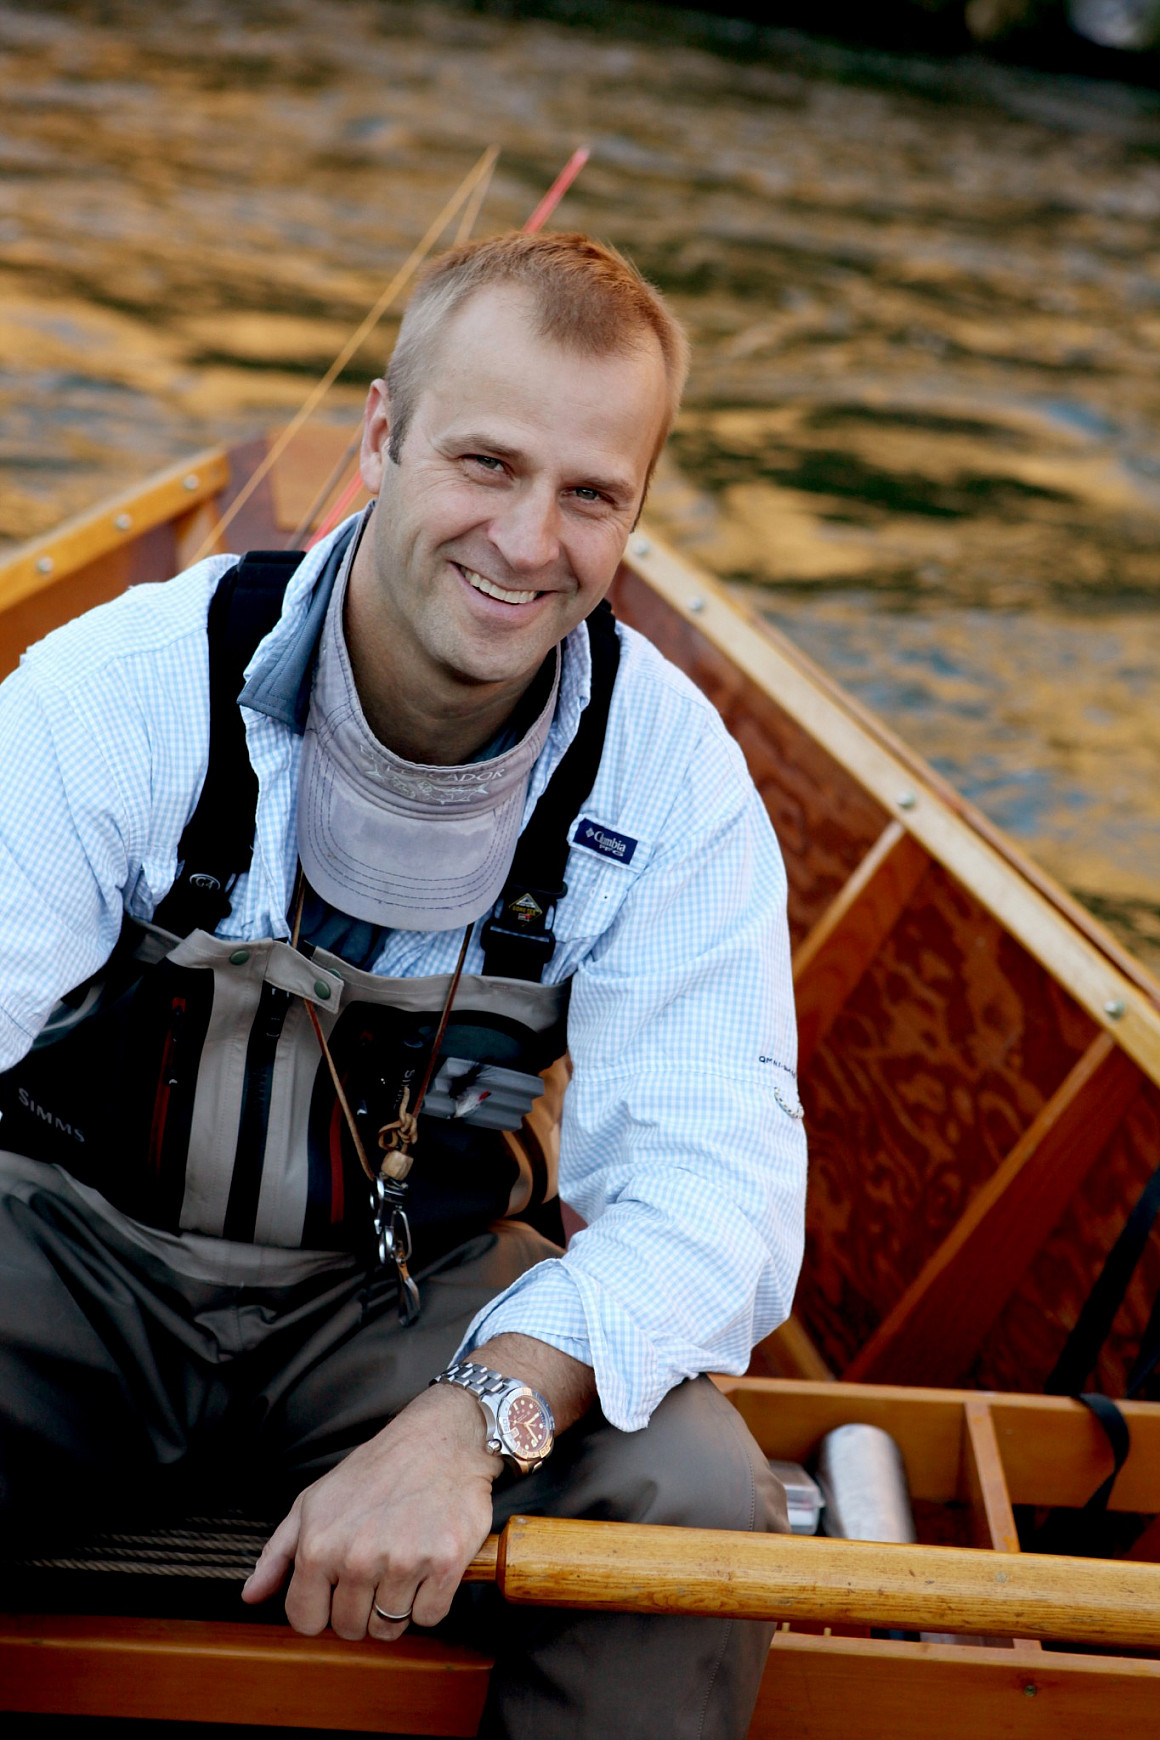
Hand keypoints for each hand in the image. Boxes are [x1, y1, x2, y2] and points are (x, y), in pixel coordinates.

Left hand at [241, 1383, 499, 1640]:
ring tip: (401, 1565)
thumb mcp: (314, 1501)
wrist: (441, 1438)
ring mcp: (403, 1562)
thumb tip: (251, 1596)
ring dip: (396, 1606)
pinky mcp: (445, 1563)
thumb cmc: (376, 1470)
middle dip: (361, 1608)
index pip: (306, 1621)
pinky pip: (429, 1617)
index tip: (338, 1590)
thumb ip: (278, 1553)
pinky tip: (428, 1565)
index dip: (322, 1609)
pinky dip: (431, 1599)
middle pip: (350, 1629)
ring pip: (389, 1627)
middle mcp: (358, 1557)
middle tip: (375, 1571)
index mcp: (319, 1546)